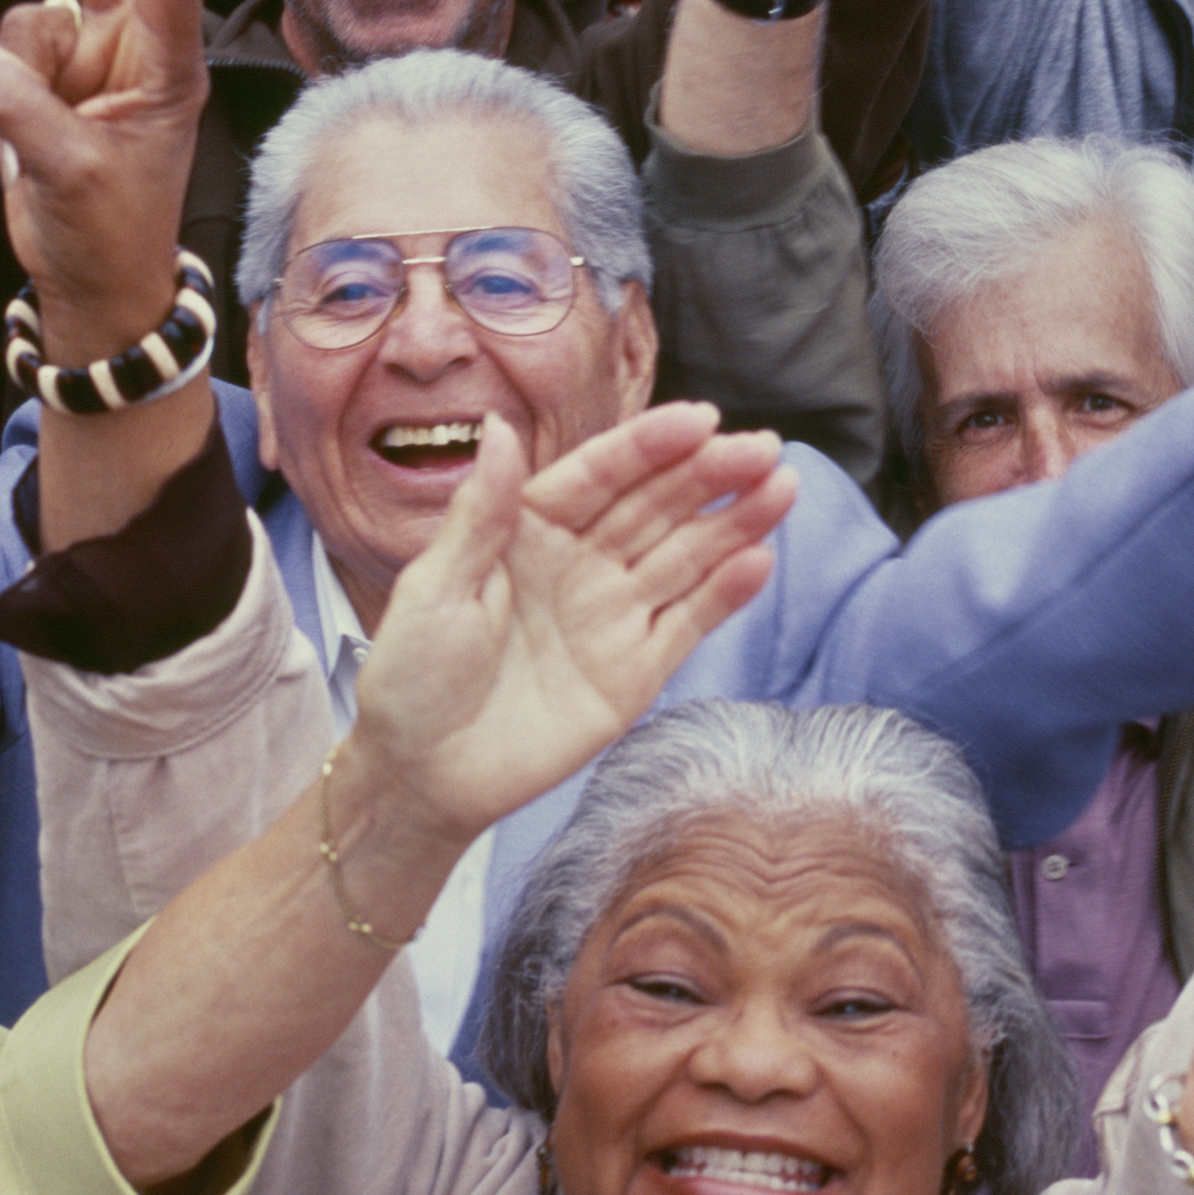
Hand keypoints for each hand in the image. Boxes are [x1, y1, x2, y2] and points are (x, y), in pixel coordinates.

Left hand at [333, 402, 795, 830]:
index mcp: (529, 526)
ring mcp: (613, 614)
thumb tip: (501, 425)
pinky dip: (726, 594)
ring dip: (735, 523)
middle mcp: (581, 560)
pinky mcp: (636, 670)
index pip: (600, 474)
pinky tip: (759, 561)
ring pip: (686, 556)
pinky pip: (689, 623)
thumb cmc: (412, 675)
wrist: (422, 775)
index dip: (650, 446)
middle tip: (762, 449)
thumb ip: (482, 511)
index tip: (700, 420)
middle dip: (709, 475)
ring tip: (781, 489)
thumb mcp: (434, 586)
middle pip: (656, 506)